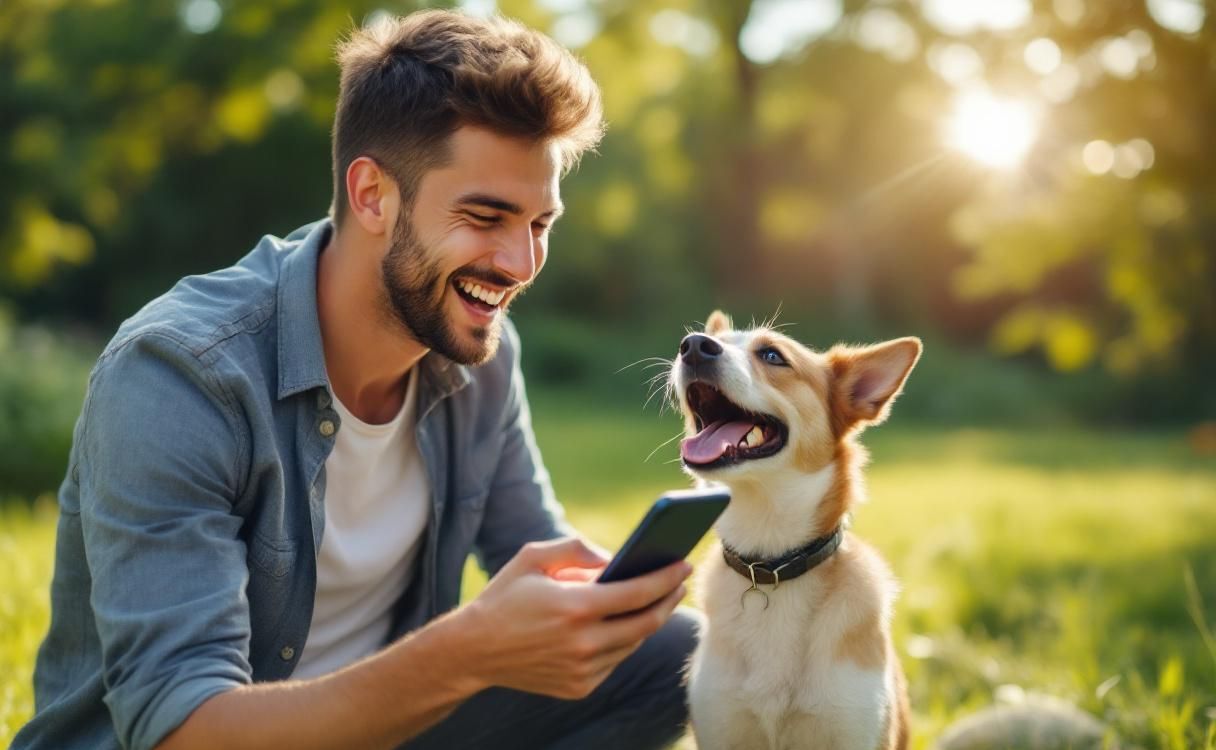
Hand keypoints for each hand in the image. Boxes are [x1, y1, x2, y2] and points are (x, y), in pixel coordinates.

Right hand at [455, 537, 690, 699]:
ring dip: (649, 621)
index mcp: (574, 607)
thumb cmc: (505, 597)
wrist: (473, 651)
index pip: (638, 592)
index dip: (665, 578)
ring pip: (633, 643)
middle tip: (679, 582)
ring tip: (659, 600)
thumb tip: (614, 557)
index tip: (682, 565)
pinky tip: (628, 624)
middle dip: (669, 600)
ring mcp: (582, 670)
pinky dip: (625, 641)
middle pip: (646, 622)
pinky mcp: (579, 687)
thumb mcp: (532, 557)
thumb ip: (576, 548)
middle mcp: (583, 643)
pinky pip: (615, 661)